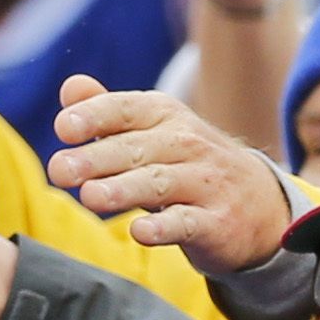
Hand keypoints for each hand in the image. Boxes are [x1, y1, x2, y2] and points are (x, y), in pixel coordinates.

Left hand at [45, 80, 294, 273]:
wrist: (258, 204)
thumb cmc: (188, 166)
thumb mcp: (153, 133)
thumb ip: (110, 114)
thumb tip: (70, 88)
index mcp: (166, 117)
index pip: (126, 110)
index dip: (95, 115)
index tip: (64, 127)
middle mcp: (187, 144)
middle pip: (137, 149)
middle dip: (97, 158)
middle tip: (60, 169)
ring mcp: (205, 183)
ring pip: (160, 183)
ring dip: (123, 189)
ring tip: (89, 196)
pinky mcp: (216, 223)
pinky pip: (188, 223)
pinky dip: (164, 227)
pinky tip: (139, 231)